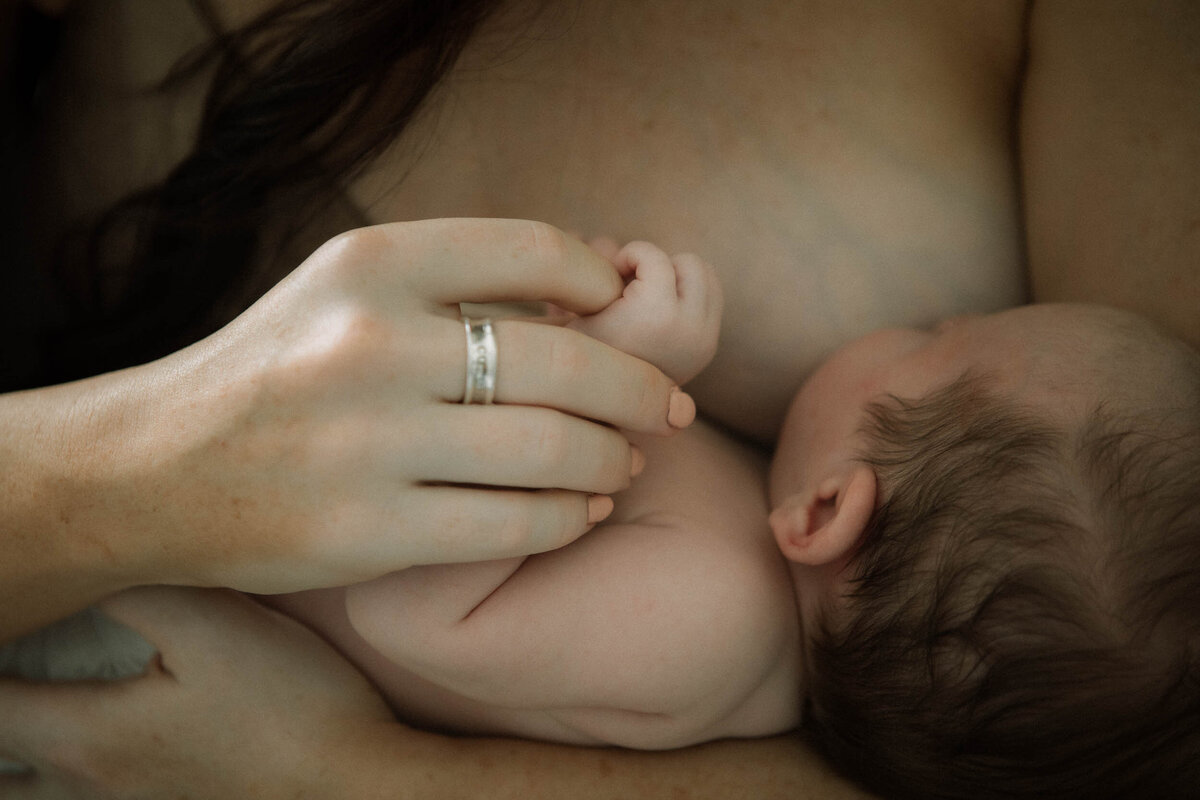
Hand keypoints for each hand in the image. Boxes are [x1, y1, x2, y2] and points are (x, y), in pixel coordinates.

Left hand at [0, 586, 396, 799]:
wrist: (349, 776)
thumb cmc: (284, 702)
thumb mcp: (210, 623)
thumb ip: (135, 589)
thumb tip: (86, 565)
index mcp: (86, 734)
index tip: (4, 614)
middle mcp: (93, 777)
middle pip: (3, 764)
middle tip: (14, 671)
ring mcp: (133, 798)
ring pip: (36, 790)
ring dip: (16, 758)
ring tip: (23, 722)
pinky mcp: (171, 799)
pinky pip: (81, 792)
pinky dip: (54, 772)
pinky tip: (87, 744)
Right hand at [83, 219, 696, 594]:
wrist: (154, 469)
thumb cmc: (275, 370)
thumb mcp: (343, 290)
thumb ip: (452, 281)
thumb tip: (589, 297)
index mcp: (369, 265)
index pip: (533, 249)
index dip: (602, 280)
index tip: (623, 310)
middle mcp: (369, 344)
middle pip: (565, 360)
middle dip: (642, 388)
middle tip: (671, 407)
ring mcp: (367, 443)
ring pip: (550, 450)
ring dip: (612, 458)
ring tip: (625, 462)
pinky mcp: (367, 532)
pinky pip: (512, 525)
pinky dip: (567, 518)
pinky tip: (581, 510)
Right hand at [568, 240, 722, 384]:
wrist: (601, 406)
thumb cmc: (577, 352)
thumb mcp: (573, 310)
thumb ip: (589, 270)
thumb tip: (602, 240)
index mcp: (655, 314)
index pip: (653, 255)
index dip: (626, 258)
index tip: (609, 279)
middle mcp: (689, 327)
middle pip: (689, 262)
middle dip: (659, 266)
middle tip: (631, 287)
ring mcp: (705, 339)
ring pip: (705, 276)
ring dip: (676, 277)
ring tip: (645, 297)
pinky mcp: (709, 346)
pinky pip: (710, 297)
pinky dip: (685, 294)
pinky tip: (656, 312)